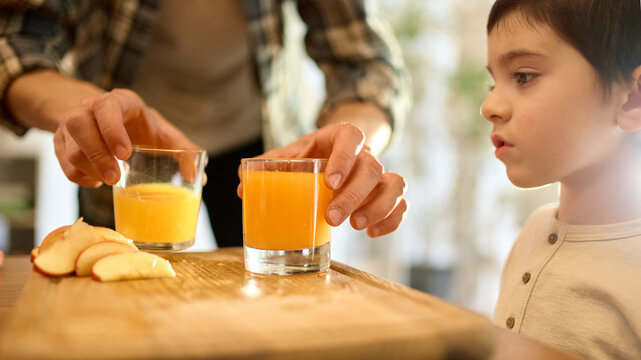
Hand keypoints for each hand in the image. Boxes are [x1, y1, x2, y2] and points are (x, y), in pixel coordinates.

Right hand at [53, 89, 199, 187]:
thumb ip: (183, 150)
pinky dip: (79, 177)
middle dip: (98, 156)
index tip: (125, 154)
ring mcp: (71, 125)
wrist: (106, 119)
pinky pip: (63, 163)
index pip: (107, 108)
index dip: (112, 130)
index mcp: (117, 101)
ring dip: (89, 168)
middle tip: (116, 178)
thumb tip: (199, 177)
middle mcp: (89, 108)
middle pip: (80, 127)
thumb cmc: (140, 127)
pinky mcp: (61, 142)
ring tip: (109, 180)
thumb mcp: (162, 132)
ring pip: (70, 148)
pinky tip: (96, 181)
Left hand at [238, 123, 407, 236]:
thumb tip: (244, 185)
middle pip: (373, 166)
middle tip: (332, 217)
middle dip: (354, 195)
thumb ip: (268, 167)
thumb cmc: (308, 157)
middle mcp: (364, 154)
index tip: (330, 181)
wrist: (333, 154)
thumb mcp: (288, 156)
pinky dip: (392, 219)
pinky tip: (372, 233)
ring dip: (378, 207)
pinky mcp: (386, 194)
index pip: (351, 135)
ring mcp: (378, 174)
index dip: (345, 156)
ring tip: (356, 226)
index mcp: (338, 138)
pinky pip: (401, 203)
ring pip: (394, 184)